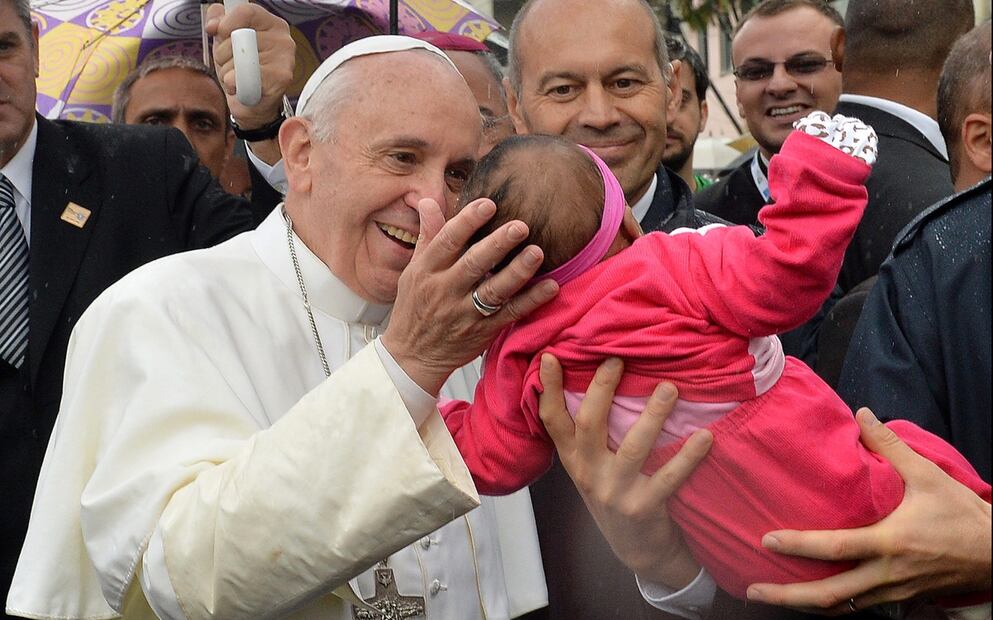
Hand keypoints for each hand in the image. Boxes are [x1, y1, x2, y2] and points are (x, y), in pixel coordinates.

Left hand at [206, 3, 294, 134]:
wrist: (253, 106)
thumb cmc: (241, 71)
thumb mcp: (225, 41)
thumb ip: (218, 21)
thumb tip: (213, 23)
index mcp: (271, 24)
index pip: (246, 11)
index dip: (225, 23)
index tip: (217, 33)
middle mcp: (283, 39)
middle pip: (239, 35)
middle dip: (224, 52)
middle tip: (231, 64)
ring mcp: (285, 59)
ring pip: (240, 58)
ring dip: (228, 71)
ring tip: (238, 78)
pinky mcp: (281, 79)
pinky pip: (246, 77)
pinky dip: (235, 85)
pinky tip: (242, 88)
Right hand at [382, 198, 558, 395]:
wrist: (412, 357)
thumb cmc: (414, 308)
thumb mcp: (413, 271)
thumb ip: (428, 236)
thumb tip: (430, 201)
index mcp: (426, 272)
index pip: (446, 242)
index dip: (467, 221)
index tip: (488, 204)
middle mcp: (445, 291)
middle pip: (473, 264)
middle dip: (497, 244)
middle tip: (520, 226)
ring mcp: (464, 313)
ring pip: (494, 291)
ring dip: (517, 272)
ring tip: (537, 253)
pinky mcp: (483, 332)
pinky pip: (510, 314)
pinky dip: (531, 301)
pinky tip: (551, 287)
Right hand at [537, 354, 712, 587]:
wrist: (637, 549)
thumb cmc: (616, 493)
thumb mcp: (591, 466)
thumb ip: (588, 432)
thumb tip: (596, 377)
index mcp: (573, 458)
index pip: (553, 419)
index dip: (548, 388)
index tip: (550, 356)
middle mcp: (588, 473)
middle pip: (589, 424)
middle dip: (602, 389)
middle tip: (618, 359)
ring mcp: (614, 492)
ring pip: (632, 447)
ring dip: (652, 416)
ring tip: (669, 388)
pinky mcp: (643, 508)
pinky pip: (669, 478)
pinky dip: (688, 456)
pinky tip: (705, 436)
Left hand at [747, 408, 991, 613]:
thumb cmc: (962, 514)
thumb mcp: (928, 475)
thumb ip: (891, 446)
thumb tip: (862, 415)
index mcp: (890, 542)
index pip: (835, 548)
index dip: (799, 546)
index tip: (767, 540)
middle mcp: (887, 574)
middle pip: (830, 595)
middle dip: (788, 596)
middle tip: (752, 590)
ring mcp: (893, 591)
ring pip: (842, 607)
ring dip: (805, 605)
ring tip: (771, 596)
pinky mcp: (900, 599)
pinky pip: (858, 607)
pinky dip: (831, 605)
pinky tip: (810, 598)